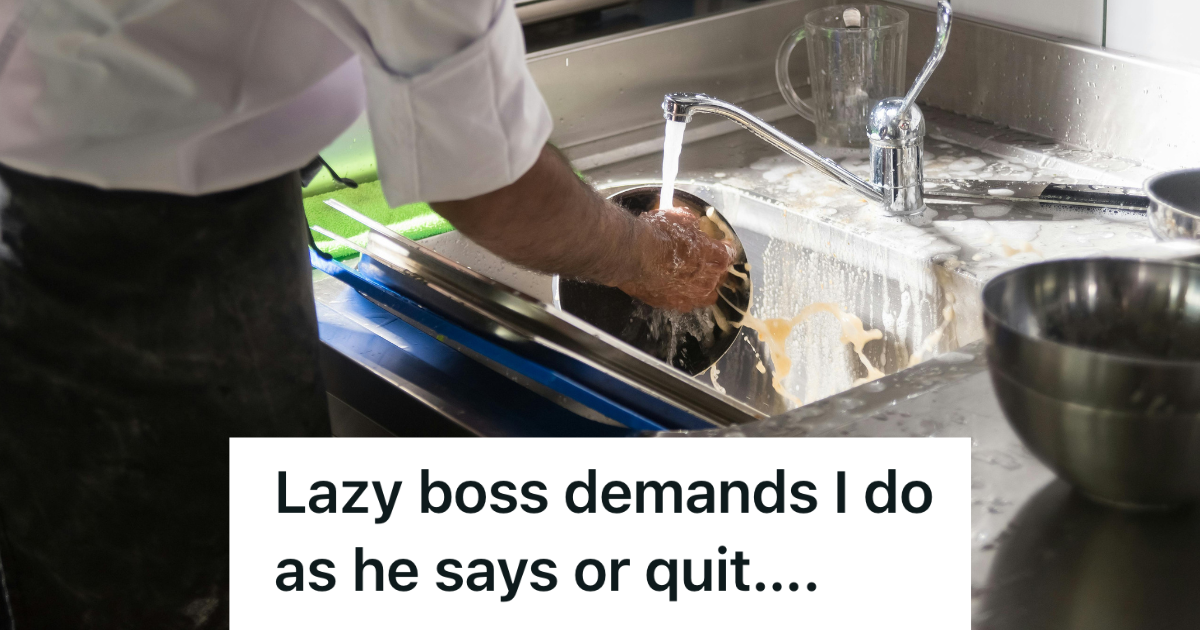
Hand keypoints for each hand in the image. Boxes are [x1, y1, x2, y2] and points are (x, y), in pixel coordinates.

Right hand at [616, 206, 734, 311]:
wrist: (632, 253)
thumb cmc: (657, 232)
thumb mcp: (680, 217)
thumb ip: (693, 225)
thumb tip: (694, 226)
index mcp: (713, 255)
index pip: (729, 254)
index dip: (725, 248)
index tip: (722, 245)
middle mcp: (707, 278)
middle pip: (720, 276)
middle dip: (716, 268)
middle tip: (707, 261)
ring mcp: (690, 294)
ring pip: (707, 295)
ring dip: (704, 286)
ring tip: (695, 279)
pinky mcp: (671, 304)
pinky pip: (685, 302)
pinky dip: (683, 295)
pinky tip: (676, 288)